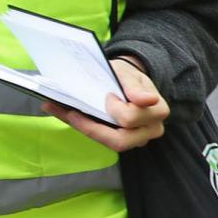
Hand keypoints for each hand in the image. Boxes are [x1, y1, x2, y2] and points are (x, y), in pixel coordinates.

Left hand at [43, 58, 168, 152]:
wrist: (128, 81)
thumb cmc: (128, 76)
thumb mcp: (129, 74)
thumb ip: (135, 87)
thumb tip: (148, 100)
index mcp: (157, 110)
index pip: (130, 118)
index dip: (114, 109)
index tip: (107, 96)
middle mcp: (151, 129)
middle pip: (121, 141)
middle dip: (92, 128)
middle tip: (72, 112)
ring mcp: (138, 138)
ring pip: (109, 143)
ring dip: (84, 129)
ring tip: (61, 110)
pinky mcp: (123, 141)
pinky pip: (102, 140)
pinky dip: (83, 127)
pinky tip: (64, 113)